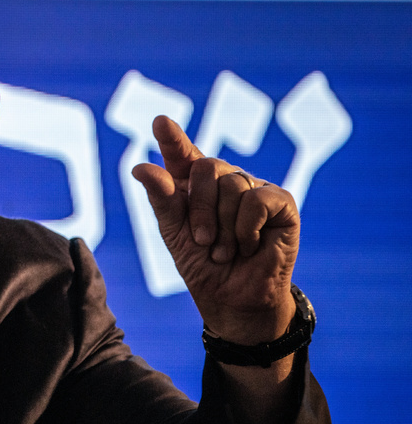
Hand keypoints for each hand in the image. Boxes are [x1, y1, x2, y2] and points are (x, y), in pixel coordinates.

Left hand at [131, 116, 299, 343]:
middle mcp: (226, 180)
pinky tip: (249, 245)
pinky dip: (246, 228)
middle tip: (203, 240)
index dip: (173, 138)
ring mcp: (255, 188)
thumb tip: (141, 167)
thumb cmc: (203, 266)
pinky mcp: (282, 203)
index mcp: (195, 186)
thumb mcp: (174, 233)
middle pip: (207, 167)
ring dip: (223, 228)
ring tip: (225, 251)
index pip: (183, 154)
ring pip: (233, 185)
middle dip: (199, 209)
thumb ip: (162, 199)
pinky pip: (257, 198)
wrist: (232, 301)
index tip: (159, 122)